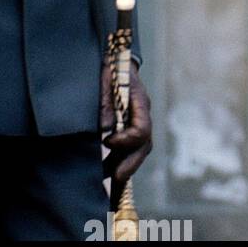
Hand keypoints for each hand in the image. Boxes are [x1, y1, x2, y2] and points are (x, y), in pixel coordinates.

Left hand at [100, 57, 152, 197]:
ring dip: (123, 168)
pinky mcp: (127, 129)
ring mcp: (137, 123)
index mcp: (141, 103)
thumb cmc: (112, 68)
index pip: (142, 129)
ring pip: (137, 151)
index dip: (126, 139)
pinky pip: (128, 151)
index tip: (106, 141)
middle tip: (115, 180)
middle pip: (143, 146)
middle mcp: (142, 116)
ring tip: (109, 186)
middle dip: (130, 165)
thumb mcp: (107, 79)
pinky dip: (118, 164)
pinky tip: (103, 175)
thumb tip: (104, 128)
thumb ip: (106, 102)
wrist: (118, 60)